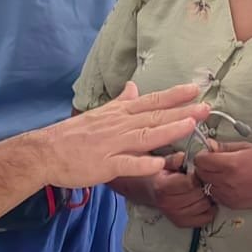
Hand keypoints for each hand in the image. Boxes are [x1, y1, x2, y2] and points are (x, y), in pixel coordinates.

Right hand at [35, 83, 209, 186]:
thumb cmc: (74, 135)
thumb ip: (120, 102)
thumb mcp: (100, 113)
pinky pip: (126, 164)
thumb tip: (134, 87)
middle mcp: (119, 126)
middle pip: (154, 117)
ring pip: (144, 136)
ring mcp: (112, 145)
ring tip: (191, 126)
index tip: (195, 89)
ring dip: (168, 130)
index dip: (174, 96)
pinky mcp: (104, 165)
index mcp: (119, 114)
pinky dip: (142, 163)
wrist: (46, 152)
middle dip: (181, 111)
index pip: (150, 101)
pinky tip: (159, 163)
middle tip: (205, 107)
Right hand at [149, 164, 215, 228]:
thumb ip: (175, 159)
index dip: (197, 177)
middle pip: (198, 195)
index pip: (190, 183)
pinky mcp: (180, 222)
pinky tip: (204, 202)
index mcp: (162, 186)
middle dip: (202, 187)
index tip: (196, 173)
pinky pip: (203, 219)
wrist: (149, 191)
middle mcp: (167, 203)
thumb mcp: (165, 163)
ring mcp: (174, 215)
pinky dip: (208, 211)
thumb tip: (183, 158)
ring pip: (203, 207)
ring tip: (200, 191)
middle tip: (199, 182)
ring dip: (206, 198)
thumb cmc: (160, 176)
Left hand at [191, 142, 251, 210]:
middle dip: (204, 167)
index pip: (201, 160)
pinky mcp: (231, 203)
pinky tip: (228, 183)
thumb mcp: (246, 147)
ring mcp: (228, 194)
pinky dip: (217, 189)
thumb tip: (209, 144)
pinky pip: (214, 195)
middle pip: (200, 173)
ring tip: (223, 174)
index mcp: (230, 164)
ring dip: (209, 179)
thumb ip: (224, 146)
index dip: (202, 155)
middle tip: (214, 163)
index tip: (207, 154)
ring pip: (206, 185)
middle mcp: (227, 180)